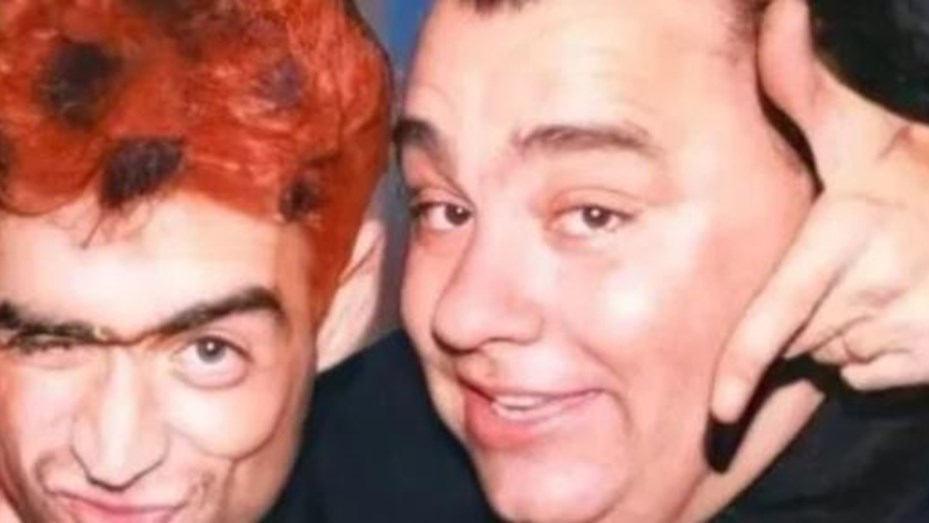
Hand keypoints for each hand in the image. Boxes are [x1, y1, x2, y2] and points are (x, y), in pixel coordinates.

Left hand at [711, 0, 928, 422]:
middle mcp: (874, 291)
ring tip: (873, 279)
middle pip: (791, 333)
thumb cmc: (920, 180)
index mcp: (848, 238)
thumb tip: (777, 11)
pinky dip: (865, 350)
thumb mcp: (864, 135)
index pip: (778, 319)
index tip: (721, 410)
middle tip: (843, 260)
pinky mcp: (923, 362)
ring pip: (825, 353)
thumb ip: (806, 90)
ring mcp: (906, 333)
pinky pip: (862, 373)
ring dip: (832, 328)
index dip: (744, 368)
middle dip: (799, 307)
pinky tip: (892, 308)